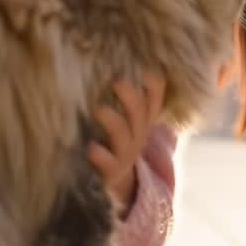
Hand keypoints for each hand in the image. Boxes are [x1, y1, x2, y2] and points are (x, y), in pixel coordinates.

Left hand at [87, 72, 164, 206]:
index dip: (153, 84)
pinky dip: (100, 155)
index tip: (145, 69)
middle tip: (117, 81)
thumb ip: (125, 96)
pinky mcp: (111, 170)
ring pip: (124, 135)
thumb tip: (112, 61)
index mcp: (143, 119)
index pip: (154, 98)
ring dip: (113, 121)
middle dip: (130, 96)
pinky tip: (91, 148)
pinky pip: (108, 163)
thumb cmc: (118, 140)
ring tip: (99, 109)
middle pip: (139, 113)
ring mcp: (126, 153)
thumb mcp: (128, 120)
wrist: (121, 184)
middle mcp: (138, 134)